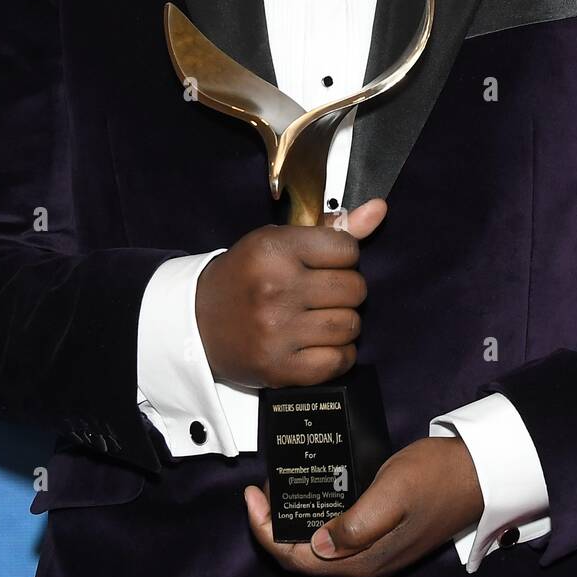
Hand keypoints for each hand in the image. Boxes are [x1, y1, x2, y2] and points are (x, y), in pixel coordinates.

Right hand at [195, 199, 386, 386]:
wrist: (196, 322)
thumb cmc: (244, 276)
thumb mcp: (278, 241)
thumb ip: (332, 228)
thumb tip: (380, 209)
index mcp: (274, 249)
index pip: (348, 249)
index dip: (343, 256)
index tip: (325, 263)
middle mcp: (276, 289)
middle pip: (355, 288)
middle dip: (346, 289)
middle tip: (323, 293)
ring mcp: (278, 331)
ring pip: (351, 325)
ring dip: (343, 322)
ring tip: (320, 317)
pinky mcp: (280, 368)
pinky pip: (339, 361)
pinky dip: (338, 354)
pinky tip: (320, 343)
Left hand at [245, 435, 483, 576]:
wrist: (476, 474)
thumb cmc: (435, 476)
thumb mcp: (391, 491)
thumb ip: (355, 522)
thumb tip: (316, 545)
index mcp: (363, 560)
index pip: (297, 559)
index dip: (266, 531)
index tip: (252, 496)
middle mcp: (365, 567)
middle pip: (302, 559)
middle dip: (273, 528)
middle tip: (260, 491)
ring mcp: (374, 557)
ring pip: (316, 552)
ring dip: (292, 525)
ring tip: (278, 491)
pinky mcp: (381, 542)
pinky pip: (334, 541)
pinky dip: (313, 522)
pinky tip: (310, 497)